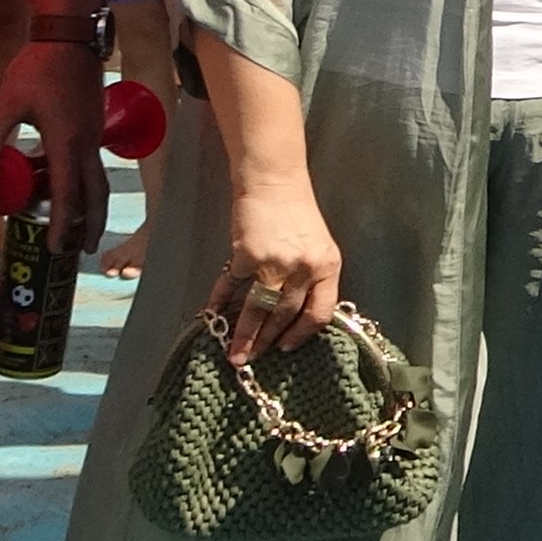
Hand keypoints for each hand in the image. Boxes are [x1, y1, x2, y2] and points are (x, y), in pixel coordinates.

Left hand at [0, 39, 109, 254]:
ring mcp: (93, 133)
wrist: (70, 35)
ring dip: (86, 203)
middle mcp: (86, 143)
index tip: (56, 248)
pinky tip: (55, 176)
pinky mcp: (91, 123)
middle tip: (81, 249)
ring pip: (95, 178)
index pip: (69, 195)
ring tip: (71, 222)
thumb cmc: (39, 67)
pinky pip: (88, 160)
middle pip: (96, 194)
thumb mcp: (7, 102)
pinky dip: (77, 178)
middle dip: (90, 224)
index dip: (63, 225)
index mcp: (67, 143)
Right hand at [214, 176, 342, 357]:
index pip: (320, 313)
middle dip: (267, 341)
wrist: (274, 181)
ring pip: (259, 310)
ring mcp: (275, 262)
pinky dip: (220, 302)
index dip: (302, 334)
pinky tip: (213, 315)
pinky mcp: (247, 255)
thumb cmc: (296, 213)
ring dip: (245, 335)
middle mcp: (305, 268)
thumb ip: (312, 279)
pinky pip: (232, 287)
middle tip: (252, 359)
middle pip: (285, 316)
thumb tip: (295, 317)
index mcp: (328, 266)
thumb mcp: (318, 247)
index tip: (287, 347)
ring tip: (235, 354)